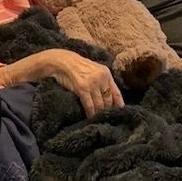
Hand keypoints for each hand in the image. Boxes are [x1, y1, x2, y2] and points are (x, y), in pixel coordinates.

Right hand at [6, 49, 124, 117]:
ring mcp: (92, 83)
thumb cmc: (77, 67)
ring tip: (98, 119)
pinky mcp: (82, 88)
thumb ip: (102, 80)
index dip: (118, 104)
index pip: (116, 92)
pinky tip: (90, 117)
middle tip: (105, 118)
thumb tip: (107, 96)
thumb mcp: (94, 70)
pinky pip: (90, 105)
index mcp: (106, 73)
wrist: (63, 61)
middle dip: (107, 110)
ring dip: (99, 113)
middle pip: (108, 100)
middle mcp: (101, 78)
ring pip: (100, 104)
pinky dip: (91, 113)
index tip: (119, 112)